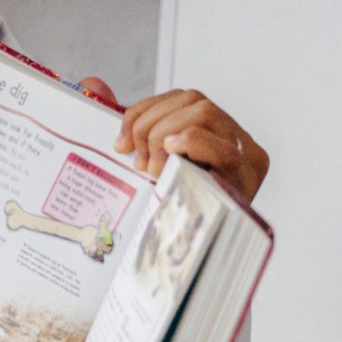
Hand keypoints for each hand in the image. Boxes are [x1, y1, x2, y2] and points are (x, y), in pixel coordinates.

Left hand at [87, 80, 268, 204]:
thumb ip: (126, 124)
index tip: (121, 143)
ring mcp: (246, 156)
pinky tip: (170, 158)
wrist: (186, 259)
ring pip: (203, 113)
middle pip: (192, 100)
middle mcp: (235, 139)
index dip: (145, 112)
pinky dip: (189, 143)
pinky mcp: (248, 178)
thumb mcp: (146, 163)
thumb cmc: (167, 210)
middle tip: (136, 161)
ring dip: (165, 136)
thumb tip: (93, 82)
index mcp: (214, 132)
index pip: (181, 99)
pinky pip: (221, 148)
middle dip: (151, 124)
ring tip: (152, 170)